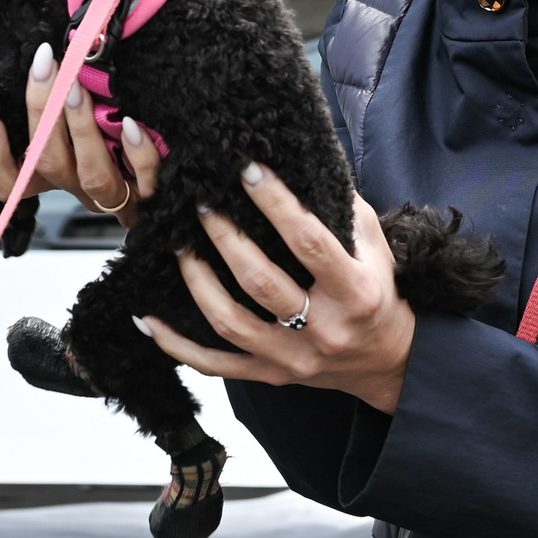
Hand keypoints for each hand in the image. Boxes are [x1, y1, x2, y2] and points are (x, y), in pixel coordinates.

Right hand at [0, 42, 162, 224]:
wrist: (173, 163)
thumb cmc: (114, 120)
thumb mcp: (76, 110)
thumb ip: (56, 94)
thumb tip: (43, 52)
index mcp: (51, 174)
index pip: (7, 184)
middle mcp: (77, 187)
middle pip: (47, 165)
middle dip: (42, 112)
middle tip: (44, 65)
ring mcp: (113, 196)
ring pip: (92, 178)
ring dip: (82, 130)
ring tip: (78, 89)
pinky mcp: (150, 197)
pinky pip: (145, 183)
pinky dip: (138, 154)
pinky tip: (133, 125)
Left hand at [136, 170, 415, 415]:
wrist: (389, 361)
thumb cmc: (378, 292)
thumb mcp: (376, 246)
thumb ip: (342, 208)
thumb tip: (302, 162)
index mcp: (355, 292)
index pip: (310, 243)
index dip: (277, 205)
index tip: (249, 171)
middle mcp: (325, 329)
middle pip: (261, 282)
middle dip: (225, 238)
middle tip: (201, 203)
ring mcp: (294, 357)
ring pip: (231, 322)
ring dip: (198, 281)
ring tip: (177, 246)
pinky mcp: (271, 376)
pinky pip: (215, 365)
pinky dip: (177, 344)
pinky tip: (148, 320)